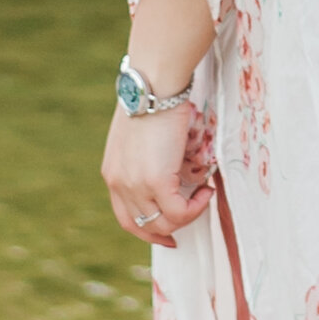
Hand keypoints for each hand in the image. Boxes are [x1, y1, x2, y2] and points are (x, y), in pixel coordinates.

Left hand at [102, 97, 215, 248]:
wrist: (153, 86)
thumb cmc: (152, 101)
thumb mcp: (140, 136)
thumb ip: (145, 159)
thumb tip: (170, 169)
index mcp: (112, 173)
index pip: (126, 217)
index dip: (148, 230)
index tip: (168, 233)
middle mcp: (119, 183)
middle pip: (143, 226)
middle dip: (170, 229)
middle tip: (193, 216)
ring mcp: (135, 184)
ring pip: (163, 223)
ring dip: (188, 215)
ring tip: (202, 194)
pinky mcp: (155, 181)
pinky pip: (180, 213)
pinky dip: (197, 207)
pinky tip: (206, 190)